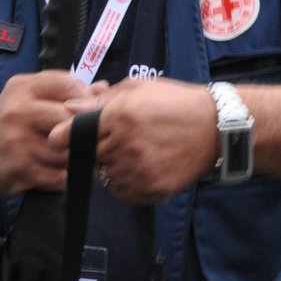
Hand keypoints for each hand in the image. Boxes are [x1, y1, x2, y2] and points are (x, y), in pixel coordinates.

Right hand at [0, 70, 94, 197]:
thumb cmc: (12, 125)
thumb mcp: (31, 100)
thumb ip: (66, 93)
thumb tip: (104, 88)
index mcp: (22, 87)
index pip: (69, 84)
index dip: (85, 97)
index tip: (86, 110)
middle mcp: (17, 111)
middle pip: (70, 118)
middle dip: (82, 130)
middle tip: (87, 137)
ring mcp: (17, 141)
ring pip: (68, 150)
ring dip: (76, 156)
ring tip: (72, 155)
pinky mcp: (20, 168)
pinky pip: (59, 175)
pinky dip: (65, 176)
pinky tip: (59, 172)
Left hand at [50, 78, 215, 203]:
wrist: (216, 127)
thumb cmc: (175, 102)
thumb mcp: (138, 88)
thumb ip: (101, 100)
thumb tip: (68, 109)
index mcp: (119, 116)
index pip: (74, 134)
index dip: (65, 136)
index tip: (63, 138)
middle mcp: (125, 146)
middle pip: (87, 158)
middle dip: (92, 150)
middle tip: (111, 141)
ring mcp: (139, 171)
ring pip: (105, 177)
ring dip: (110, 167)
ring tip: (133, 153)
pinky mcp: (152, 189)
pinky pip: (123, 192)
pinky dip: (126, 183)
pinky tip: (141, 167)